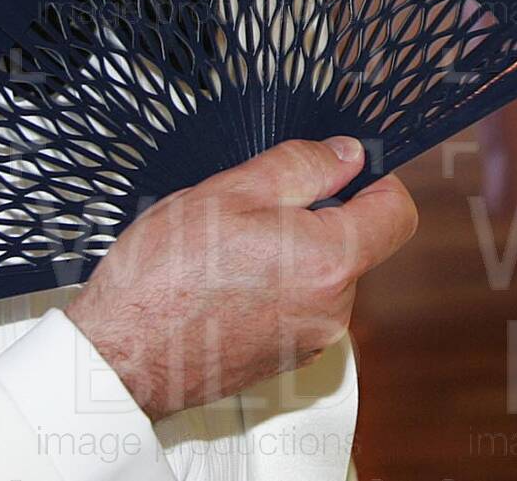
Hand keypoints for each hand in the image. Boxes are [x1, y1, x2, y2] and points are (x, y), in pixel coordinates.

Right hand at [64, 137, 418, 420]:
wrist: (118, 358)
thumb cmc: (164, 277)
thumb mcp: (233, 191)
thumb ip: (303, 167)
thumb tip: (348, 155)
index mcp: (329, 262)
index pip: (398, 213)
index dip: (375, 183)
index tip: (342, 173)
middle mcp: (332, 310)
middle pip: (355, 244)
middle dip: (316, 220)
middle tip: (252, 214)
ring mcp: (309, 341)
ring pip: (322, 275)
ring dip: (291, 256)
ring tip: (228, 254)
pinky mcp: (285, 361)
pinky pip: (299, 308)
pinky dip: (274, 290)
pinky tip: (225, 285)